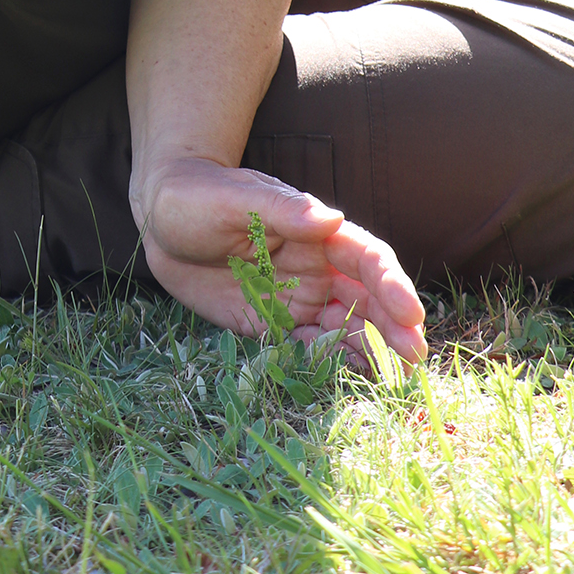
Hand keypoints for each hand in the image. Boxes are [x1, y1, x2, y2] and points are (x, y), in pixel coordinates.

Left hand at [136, 158, 426, 362]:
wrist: (159, 218)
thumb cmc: (198, 195)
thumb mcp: (236, 198)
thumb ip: (283, 210)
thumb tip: (330, 217)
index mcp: (316, 232)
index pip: (367, 257)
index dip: (391, 284)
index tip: (409, 313)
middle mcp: (315, 267)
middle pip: (367, 298)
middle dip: (394, 326)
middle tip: (415, 358)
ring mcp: (295, 297)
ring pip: (345, 327)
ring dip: (371, 350)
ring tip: (394, 378)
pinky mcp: (270, 323)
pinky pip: (306, 348)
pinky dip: (329, 363)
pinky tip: (348, 378)